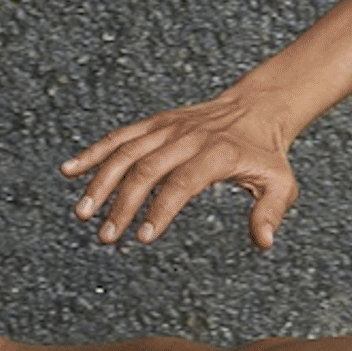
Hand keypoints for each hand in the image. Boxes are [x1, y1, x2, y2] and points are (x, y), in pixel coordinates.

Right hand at [60, 91, 303, 247]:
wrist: (258, 108)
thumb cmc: (267, 154)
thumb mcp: (282, 184)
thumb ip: (271, 213)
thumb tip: (264, 242)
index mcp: (217, 154)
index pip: (181, 184)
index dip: (159, 210)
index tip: (142, 237)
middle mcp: (187, 137)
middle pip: (146, 170)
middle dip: (122, 204)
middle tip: (106, 236)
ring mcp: (167, 127)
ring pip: (125, 152)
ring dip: (100, 182)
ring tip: (82, 213)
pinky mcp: (154, 123)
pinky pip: (119, 137)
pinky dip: (93, 153)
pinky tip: (70, 171)